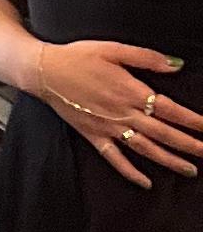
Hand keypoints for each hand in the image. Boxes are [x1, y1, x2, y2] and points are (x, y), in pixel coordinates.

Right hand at [33, 40, 202, 189]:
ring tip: (190, 170)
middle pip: (163, 133)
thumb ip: (147, 58)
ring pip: (145, 148)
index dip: (192, 120)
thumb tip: (176, 65)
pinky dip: (130, 172)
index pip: (170, 110)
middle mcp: (123, 113)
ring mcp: (108, 128)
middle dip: (189, 145)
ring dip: (169, 160)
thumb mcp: (114, 49)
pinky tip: (145, 182)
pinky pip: (114, 158)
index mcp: (131, 91)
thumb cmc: (78, 57)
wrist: (44, 71)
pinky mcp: (93, 136)